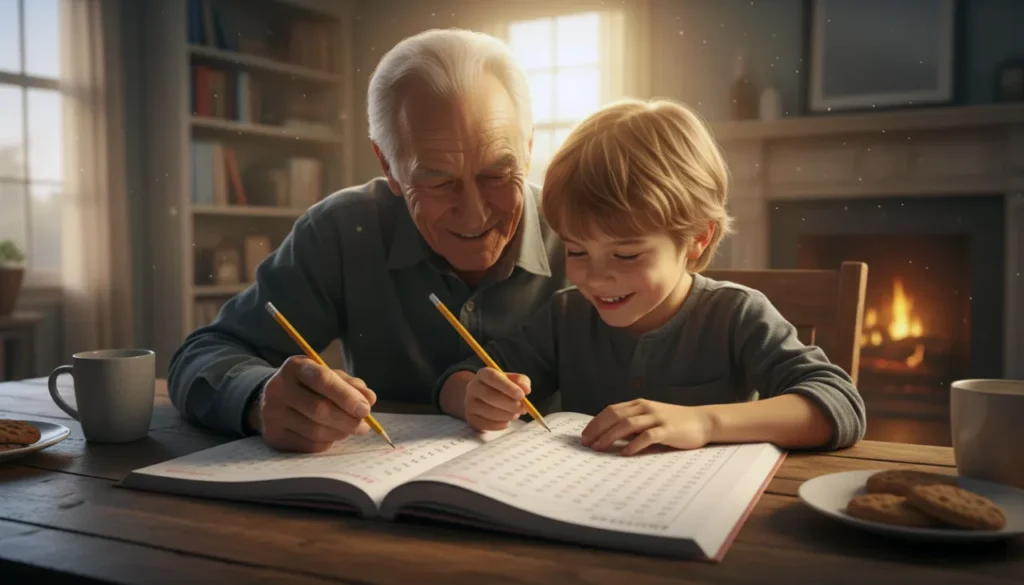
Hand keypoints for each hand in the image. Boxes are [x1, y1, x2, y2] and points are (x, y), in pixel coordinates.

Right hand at [253, 355, 376, 452]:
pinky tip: (332, 436)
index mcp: (295, 367)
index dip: (346, 396)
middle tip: (363, 426)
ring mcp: (272, 414)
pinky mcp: (273, 435)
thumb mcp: (329, 377)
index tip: (366, 409)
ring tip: (351, 430)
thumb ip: (350, 385)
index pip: (322, 379)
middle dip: (347, 420)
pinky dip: (327, 442)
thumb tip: (369, 399)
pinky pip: (308, 445)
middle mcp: (278, 388)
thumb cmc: (309, 386)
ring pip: (315, 430)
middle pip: (318, 409)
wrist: (273, 400)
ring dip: (340, 433)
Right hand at [464, 367, 530, 431]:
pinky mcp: (470, 418)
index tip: (521, 395)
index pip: (492, 377)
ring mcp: (469, 403)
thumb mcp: (512, 380)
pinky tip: (507, 421)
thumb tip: (526, 390)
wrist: (483, 399)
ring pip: (488, 411)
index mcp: (483, 374)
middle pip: (489, 395)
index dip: (507, 386)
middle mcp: (472, 387)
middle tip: (522, 409)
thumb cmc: (501, 388)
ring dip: (506, 415)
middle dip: (509, 404)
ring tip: (515, 414)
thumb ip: (522, 382)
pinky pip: (486, 424)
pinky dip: (500, 424)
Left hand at [580, 399, 712, 455]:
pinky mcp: (667, 430)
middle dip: (597, 429)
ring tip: (599, 448)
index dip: (596, 422)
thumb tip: (610, 437)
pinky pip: (647, 437)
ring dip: (610, 437)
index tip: (584, 435)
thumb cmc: (674, 423)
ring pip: (627, 425)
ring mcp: (657, 418)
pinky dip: (634, 445)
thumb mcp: (650, 419)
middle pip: (615, 416)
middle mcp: (645, 408)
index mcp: (639, 404)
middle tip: (586, 443)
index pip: (611, 410)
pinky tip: (624, 453)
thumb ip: (633, 425)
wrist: (703, 421)